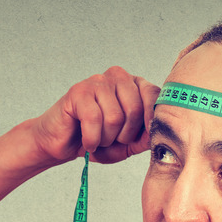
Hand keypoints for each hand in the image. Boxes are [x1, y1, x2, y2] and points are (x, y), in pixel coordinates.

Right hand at [31, 66, 159, 164]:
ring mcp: (97, 81)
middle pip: (134, 109)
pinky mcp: (78, 91)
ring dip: (105, 138)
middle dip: (124, 135)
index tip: (144, 137)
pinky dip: (91, 138)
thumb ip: (146, 136)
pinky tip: (87, 141)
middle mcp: (118, 77)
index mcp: (134, 85)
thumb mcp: (127, 143)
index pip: (154, 95)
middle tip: (111, 141)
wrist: (62, 144)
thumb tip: (159, 131)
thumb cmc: (96, 140)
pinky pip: (94, 119)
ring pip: (114, 117)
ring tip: (97, 139)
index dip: (151, 120)